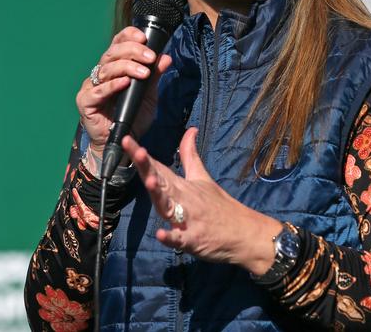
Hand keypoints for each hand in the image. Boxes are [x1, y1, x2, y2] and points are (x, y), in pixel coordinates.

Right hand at [75, 26, 173, 156]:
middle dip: (133, 51)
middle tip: (150, 58)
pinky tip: (125, 83)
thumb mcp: (149, 95)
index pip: (118, 43)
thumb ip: (155, 76)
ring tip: (144, 73)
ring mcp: (91, 86)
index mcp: (115, 67)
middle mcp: (101, 73)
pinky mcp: (85, 101)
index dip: (128, 36)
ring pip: (107, 69)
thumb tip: (165, 58)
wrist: (123, 142)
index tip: (145, 37)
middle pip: (112, 53)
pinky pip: (99, 90)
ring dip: (127, 67)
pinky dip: (113, 85)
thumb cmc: (133, 117)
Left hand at [122, 128, 282, 274]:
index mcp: (181, 185)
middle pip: (161, 181)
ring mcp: (188, 219)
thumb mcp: (203, 178)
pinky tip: (161, 234)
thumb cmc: (220, 206)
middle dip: (148, 168)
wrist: (244, 233)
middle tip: (138, 152)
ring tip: (150, 181)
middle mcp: (183, 199)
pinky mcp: (194, 240)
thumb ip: (190, 155)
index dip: (141, 155)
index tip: (126, 140)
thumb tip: (190, 130)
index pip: (158, 166)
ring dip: (160, 195)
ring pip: (169, 207)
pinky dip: (171, 237)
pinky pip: (180, 238)